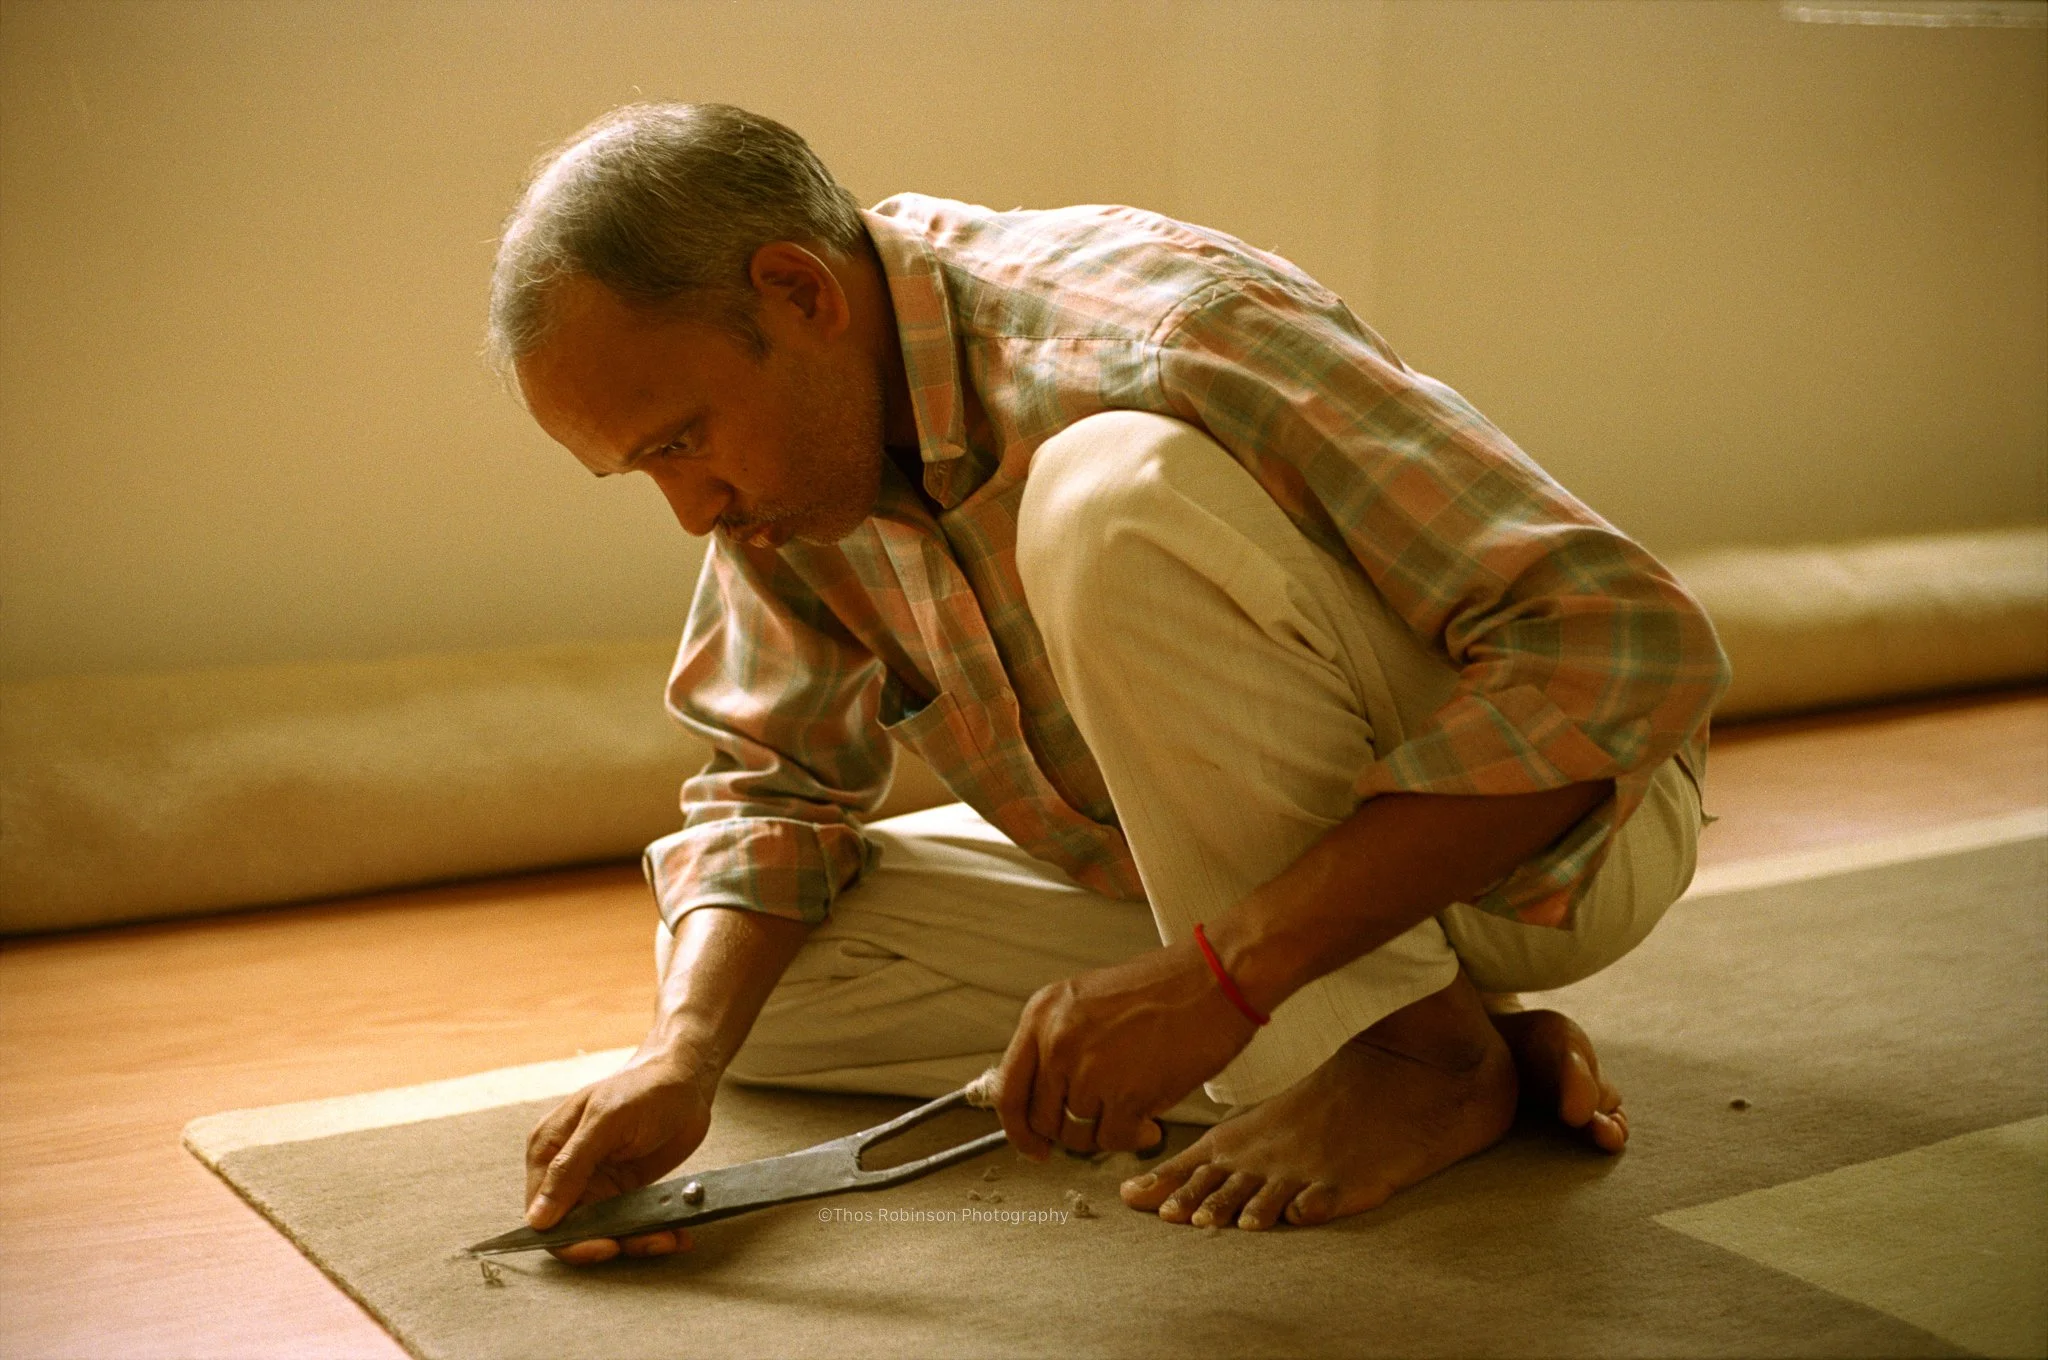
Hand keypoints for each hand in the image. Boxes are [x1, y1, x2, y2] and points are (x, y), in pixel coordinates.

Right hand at [523, 1048, 715, 1264]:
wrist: (687, 1080)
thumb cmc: (644, 1088)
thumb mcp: (606, 1122)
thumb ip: (570, 1168)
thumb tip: (537, 1219)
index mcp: (548, 1151)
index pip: (542, 1215)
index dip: (570, 1240)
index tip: (606, 1247)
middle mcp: (566, 1173)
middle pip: (575, 1230)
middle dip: (612, 1243)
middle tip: (650, 1241)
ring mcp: (596, 1184)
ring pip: (606, 1233)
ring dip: (638, 1241)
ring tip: (671, 1237)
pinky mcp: (624, 1191)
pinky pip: (630, 1224)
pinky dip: (653, 1233)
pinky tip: (676, 1233)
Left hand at [993, 940, 1257, 1159]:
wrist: (1217, 979)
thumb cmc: (1165, 989)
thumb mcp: (1089, 1003)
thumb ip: (1059, 1046)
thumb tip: (1041, 1098)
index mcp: (1043, 1014)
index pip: (1006, 1090)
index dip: (1017, 1128)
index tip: (1033, 1145)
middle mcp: (1058, 1040)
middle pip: (1041, 1120)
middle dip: (1070, 1133)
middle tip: (1101, 1124)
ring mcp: (1090, 1068)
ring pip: (1078, 1135)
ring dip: (1107, 1133)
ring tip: (1134, 1111)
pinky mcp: (1125, 1093)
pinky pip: (1115, 1140)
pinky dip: (1134, 1139)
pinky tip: (1151, 1121)